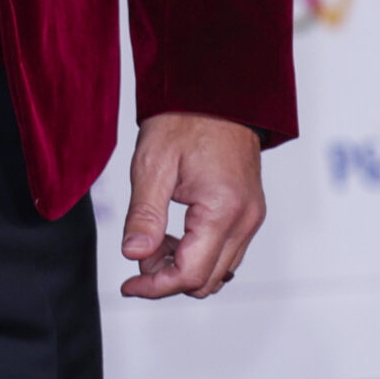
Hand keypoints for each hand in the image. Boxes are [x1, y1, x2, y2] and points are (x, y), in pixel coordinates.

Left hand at [120, 111, 265, 299]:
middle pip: (207, 281)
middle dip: (167, 278)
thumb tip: (134, 256)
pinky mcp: (249, 212)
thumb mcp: (152, 164)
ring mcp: (251, 217)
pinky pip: (226, 252)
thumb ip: (144, 215)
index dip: (155, 286)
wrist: (215, 92)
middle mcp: (245, 220)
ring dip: (183, 268)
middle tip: (138, 253)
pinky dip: (199, 254)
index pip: (191, 275)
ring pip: (218, 271)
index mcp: (223, 210)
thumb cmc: (184, 119)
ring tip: (153, 239)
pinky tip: (173, 235)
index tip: (128, 284)